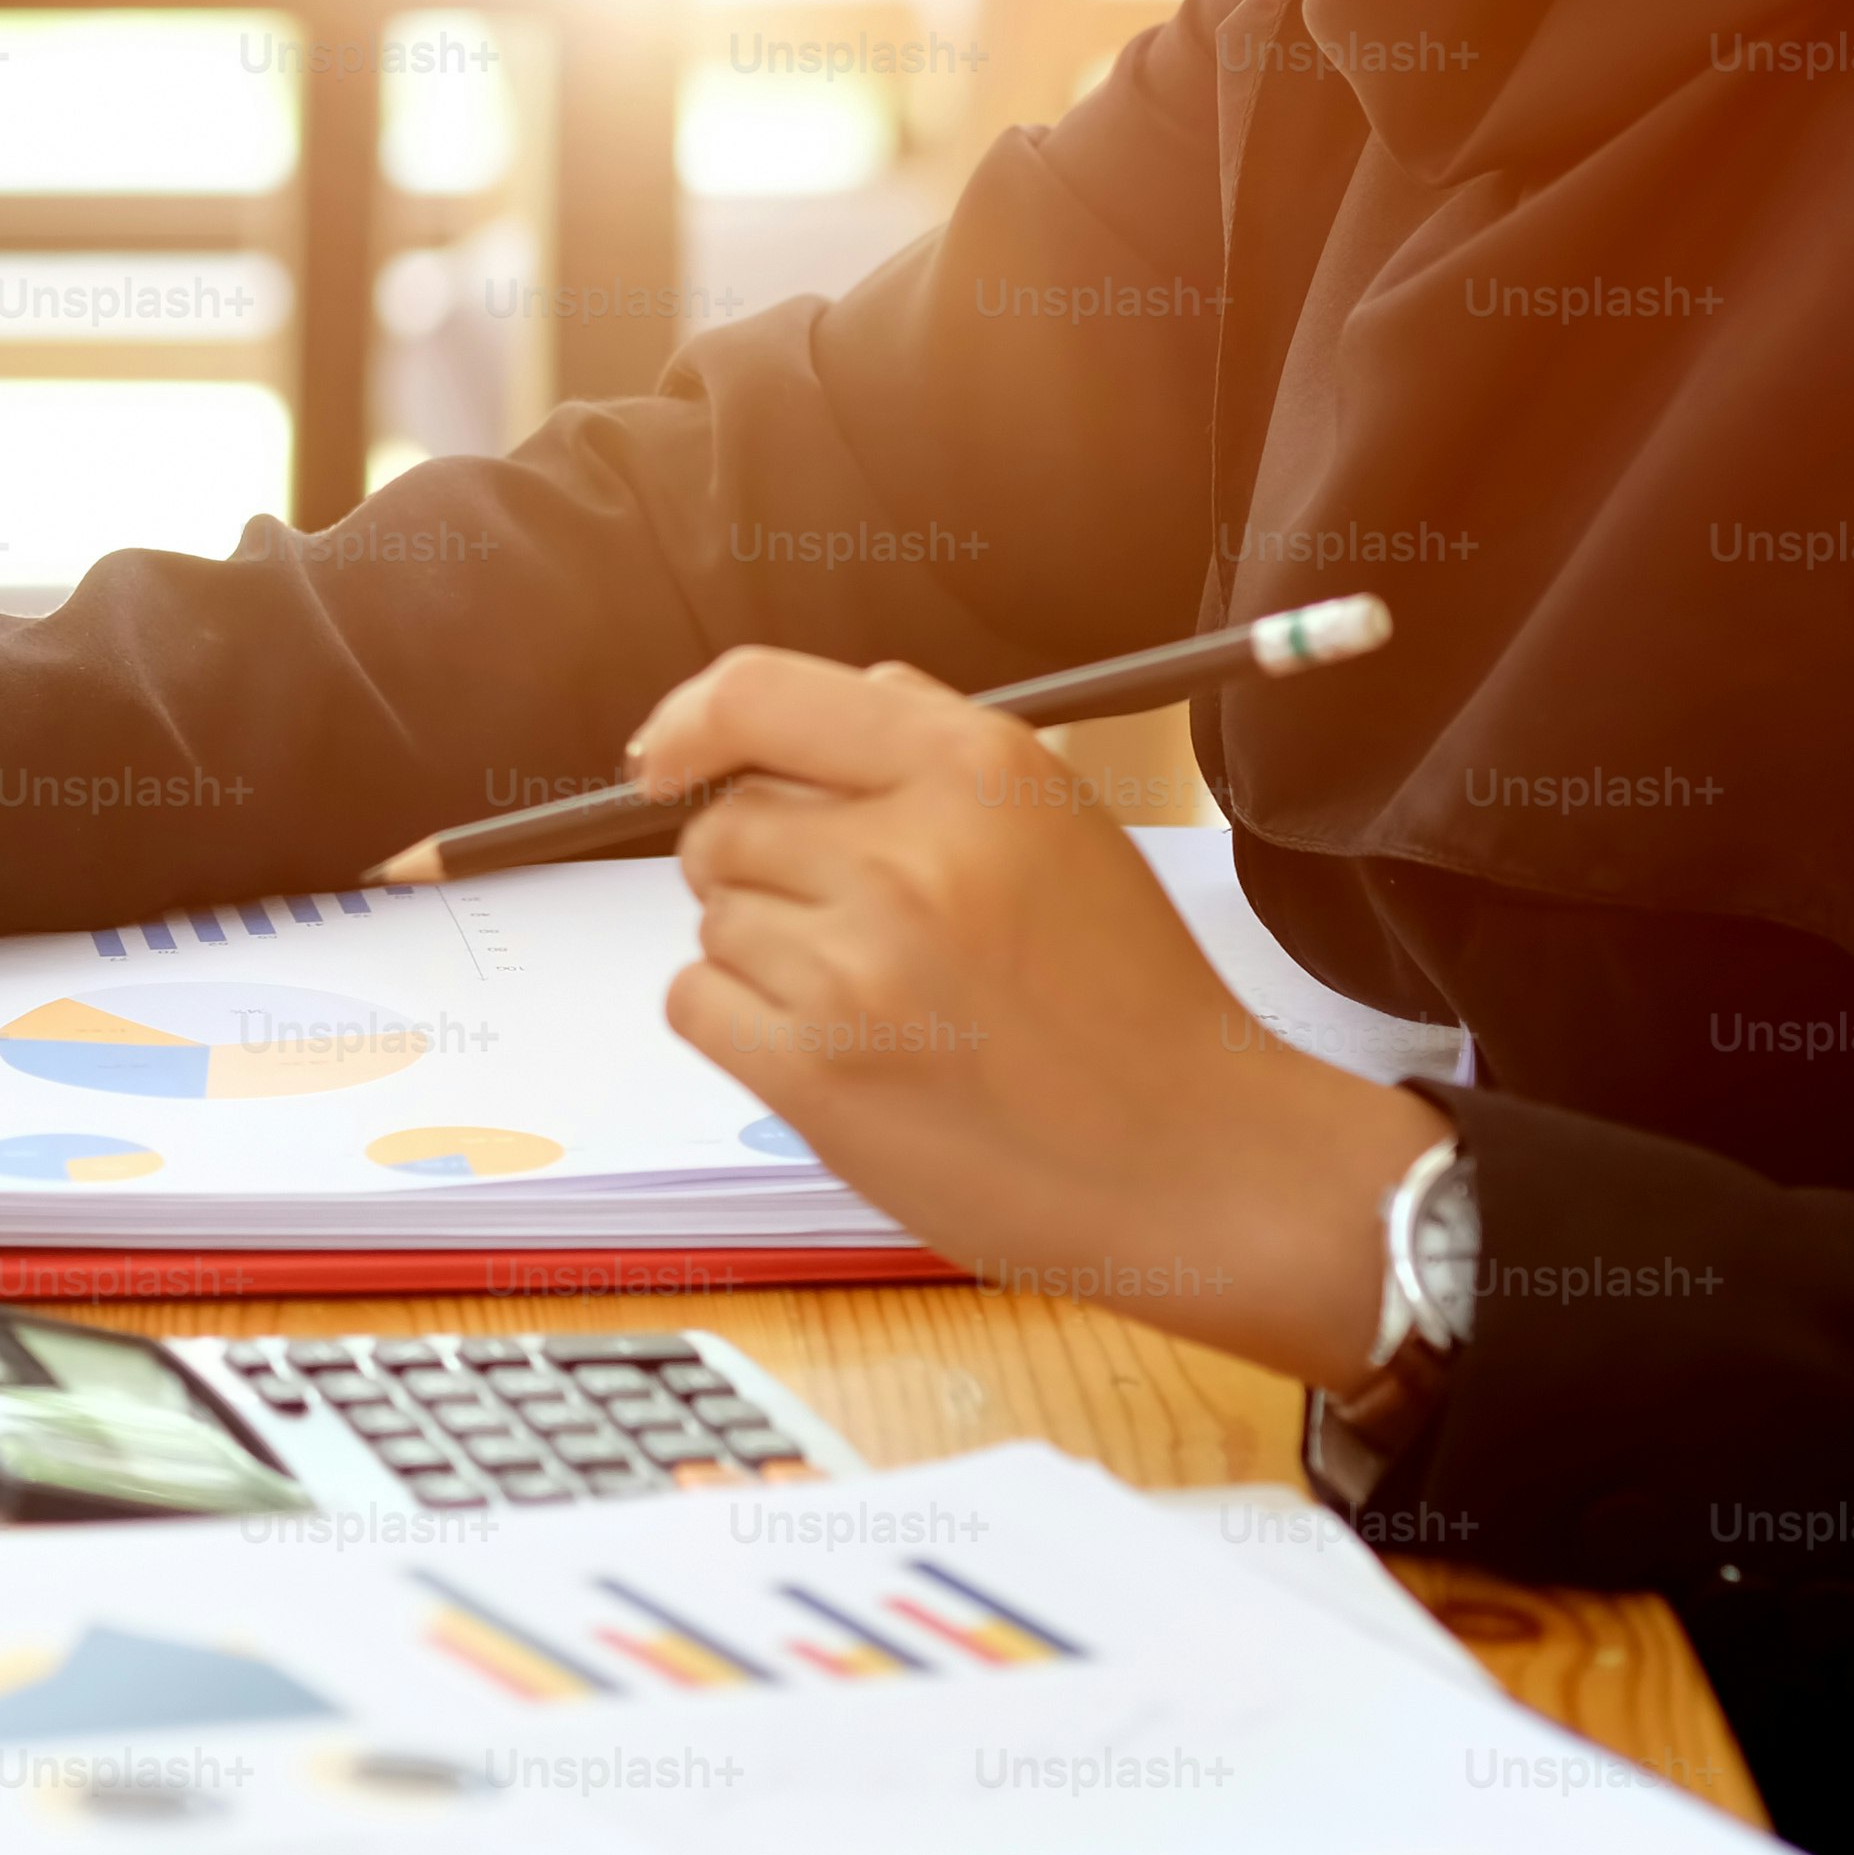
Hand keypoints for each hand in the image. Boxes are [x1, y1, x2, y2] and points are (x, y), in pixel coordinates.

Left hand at [637, 648, 1442, 1390]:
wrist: (1191, 1160)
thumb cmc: (1132, 1001)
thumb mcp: (1068, 823)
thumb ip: (945, 747)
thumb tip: (840, 694)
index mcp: (975, 769)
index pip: (759, 694)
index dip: (688, 723)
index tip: (661, 758)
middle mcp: (905, 851)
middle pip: (725, 823)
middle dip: (761, 871)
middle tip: (851, 931)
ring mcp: (851, 965)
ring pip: (713, 921)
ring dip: (766, 957)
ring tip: (879, 1004)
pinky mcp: (812, 1070)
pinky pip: (695, 1003)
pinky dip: (740, 1025)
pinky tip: (836, 1051)